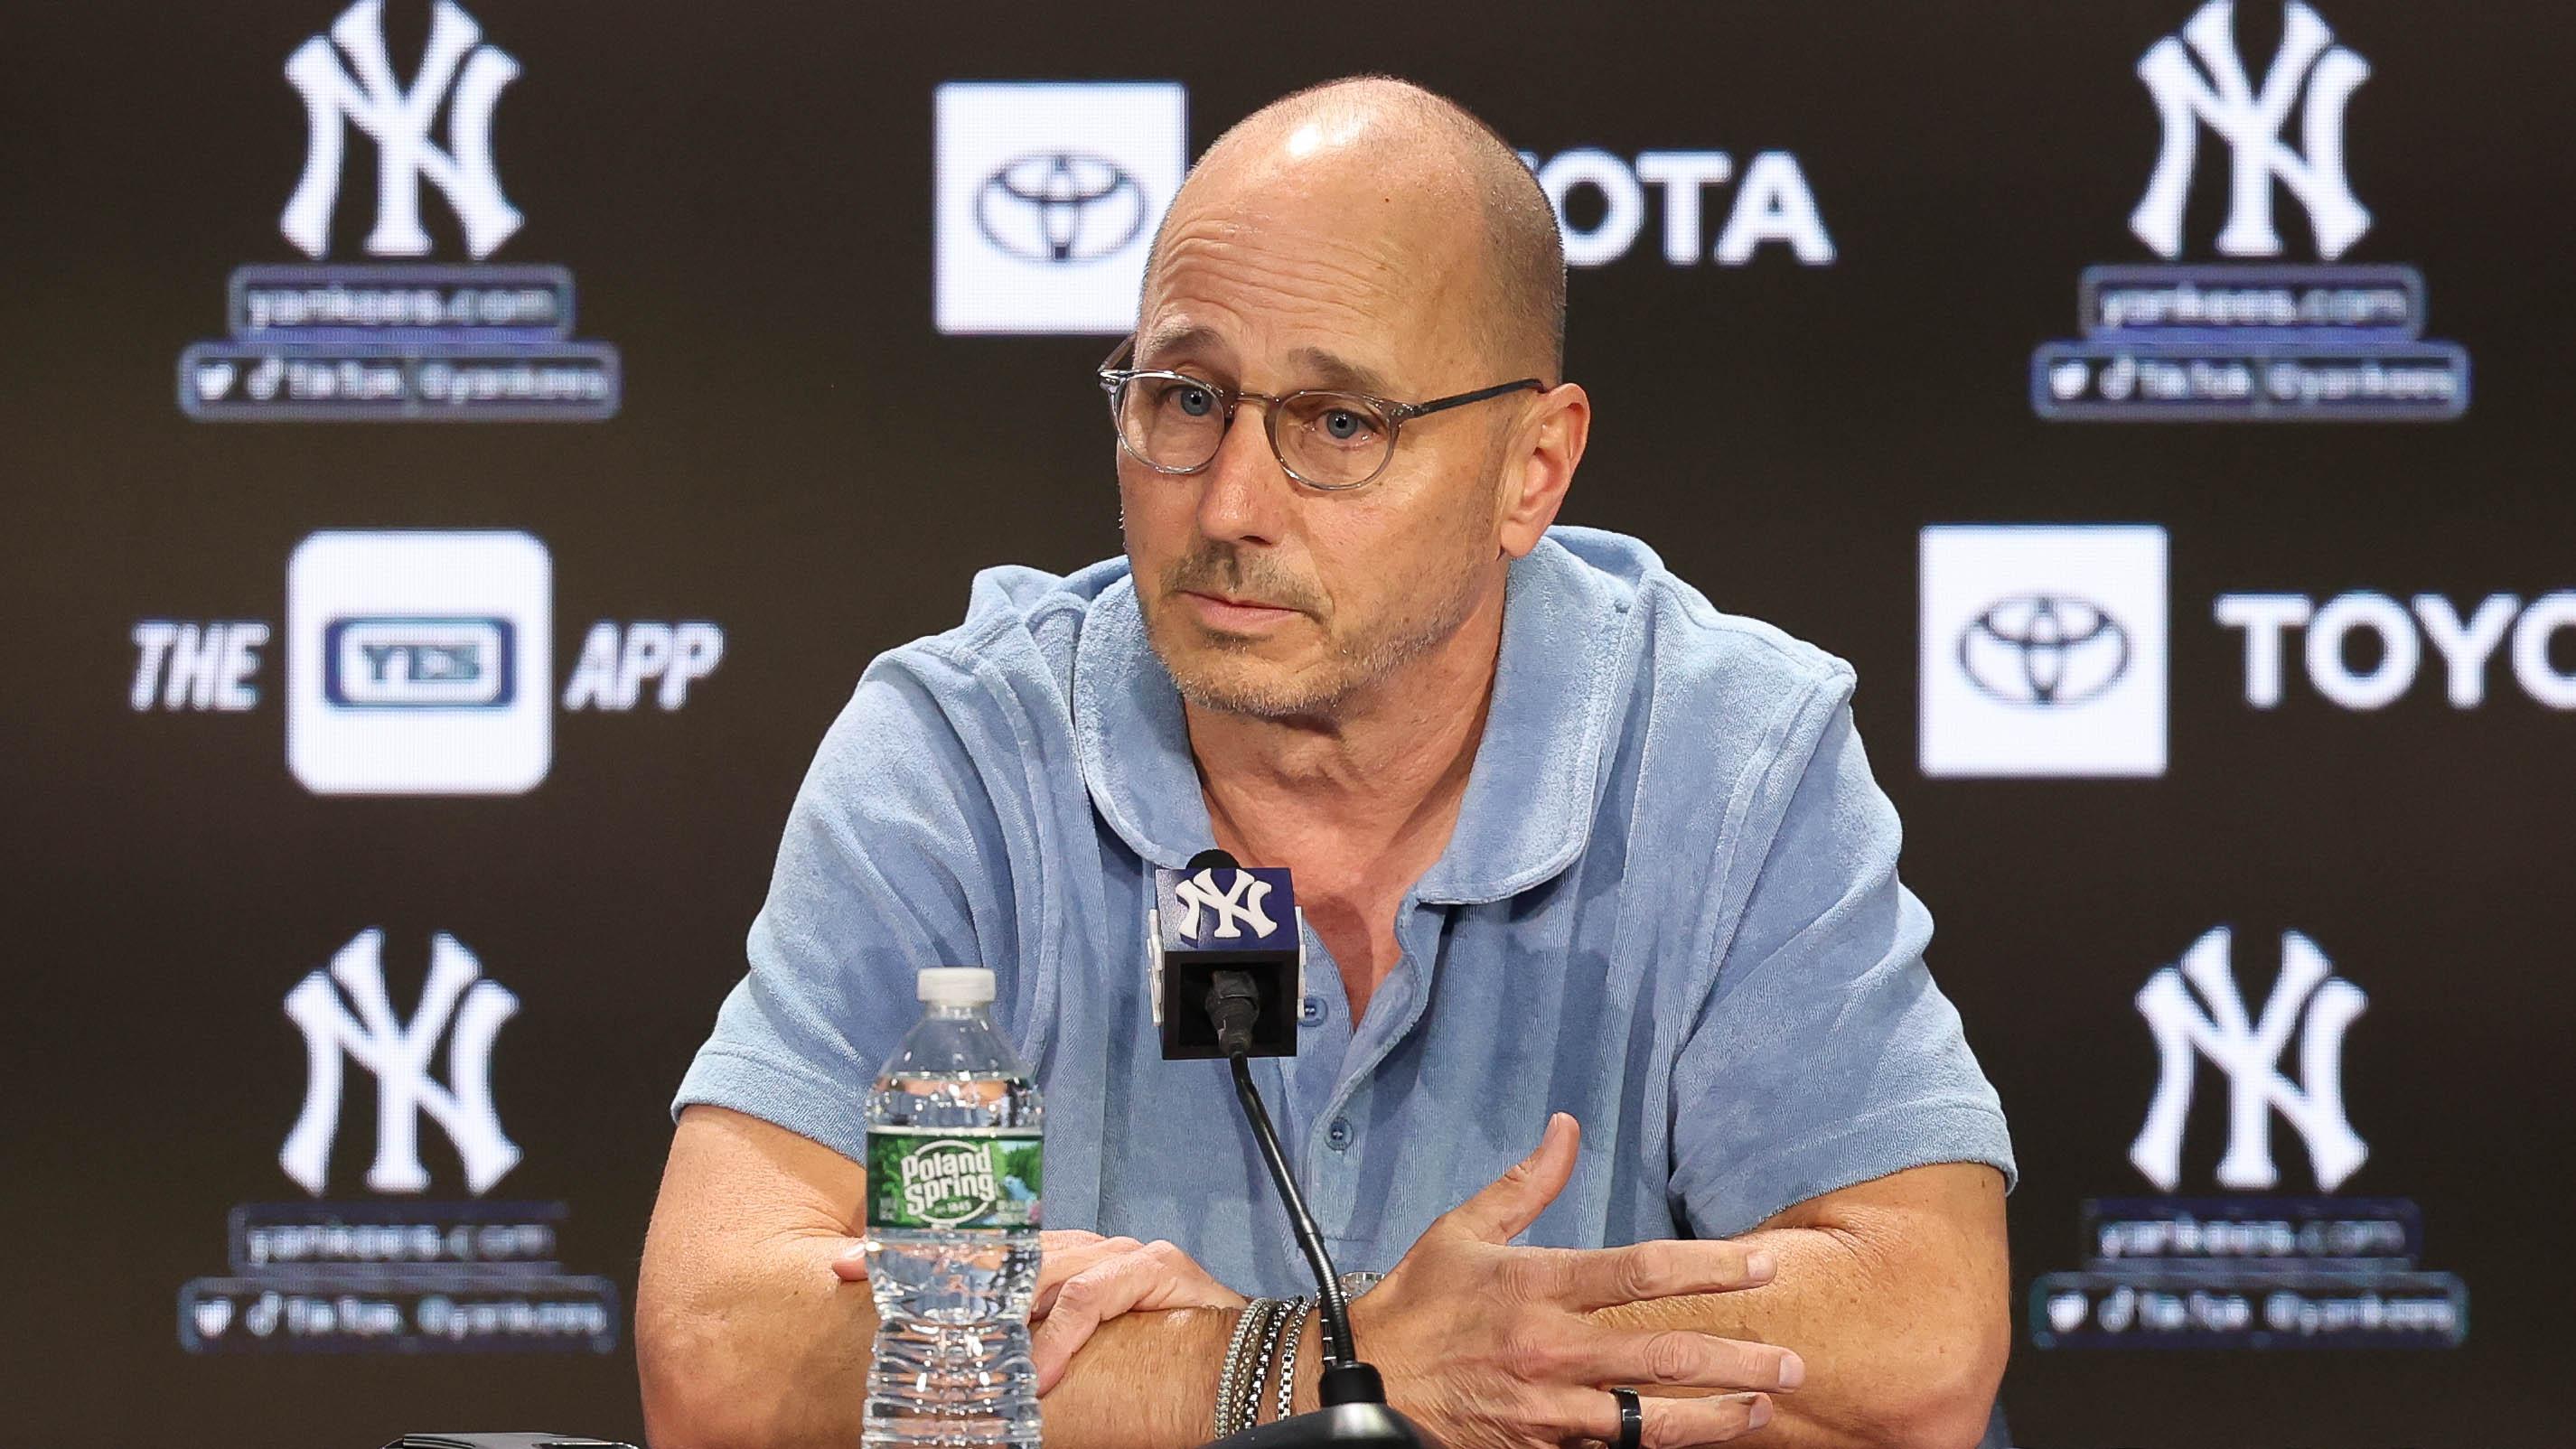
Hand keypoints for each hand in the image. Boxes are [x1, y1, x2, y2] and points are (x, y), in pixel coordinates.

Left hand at [833, 1229, 1245, 1393]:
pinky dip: (1061, 1335)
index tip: (848, 1267)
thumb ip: (1027, 1355)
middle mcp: (1084, 1250)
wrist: (1242, 1364)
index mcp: (1060, 1266)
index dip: (914, 1257)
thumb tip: (963, 1388)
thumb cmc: (1156, 1365)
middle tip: (858, 1272)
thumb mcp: (1071, 1358)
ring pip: (1036, 1266)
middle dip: (923, 1262)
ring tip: (943, 1331)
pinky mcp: (1152, 1268)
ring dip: (985, 1304)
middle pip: (993, 1248)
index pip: (979, 1254)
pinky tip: (1038, 1369)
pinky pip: (1093, 1298)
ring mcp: (1117, 1254)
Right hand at [1350, 1114, 1801, 1448]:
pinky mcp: (1538, 1448)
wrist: (1360, 1383)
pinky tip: (1694, 1440)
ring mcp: (1547, 1408)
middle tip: (1793, 1362)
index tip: (1761, 1265)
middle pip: (1662, 1355)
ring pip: (1650, 1421)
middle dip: (1737, 1360)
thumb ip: (1526, 1185)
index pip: (1638, 1272)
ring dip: (1714, 1417)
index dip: (1708, 1267)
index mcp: (1536, 1288)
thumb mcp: (1462, 1231)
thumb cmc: (1415, 1304)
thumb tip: (1566, 1127)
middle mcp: (1550, 1350)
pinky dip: (1656, 1446)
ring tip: (1762, 1410)